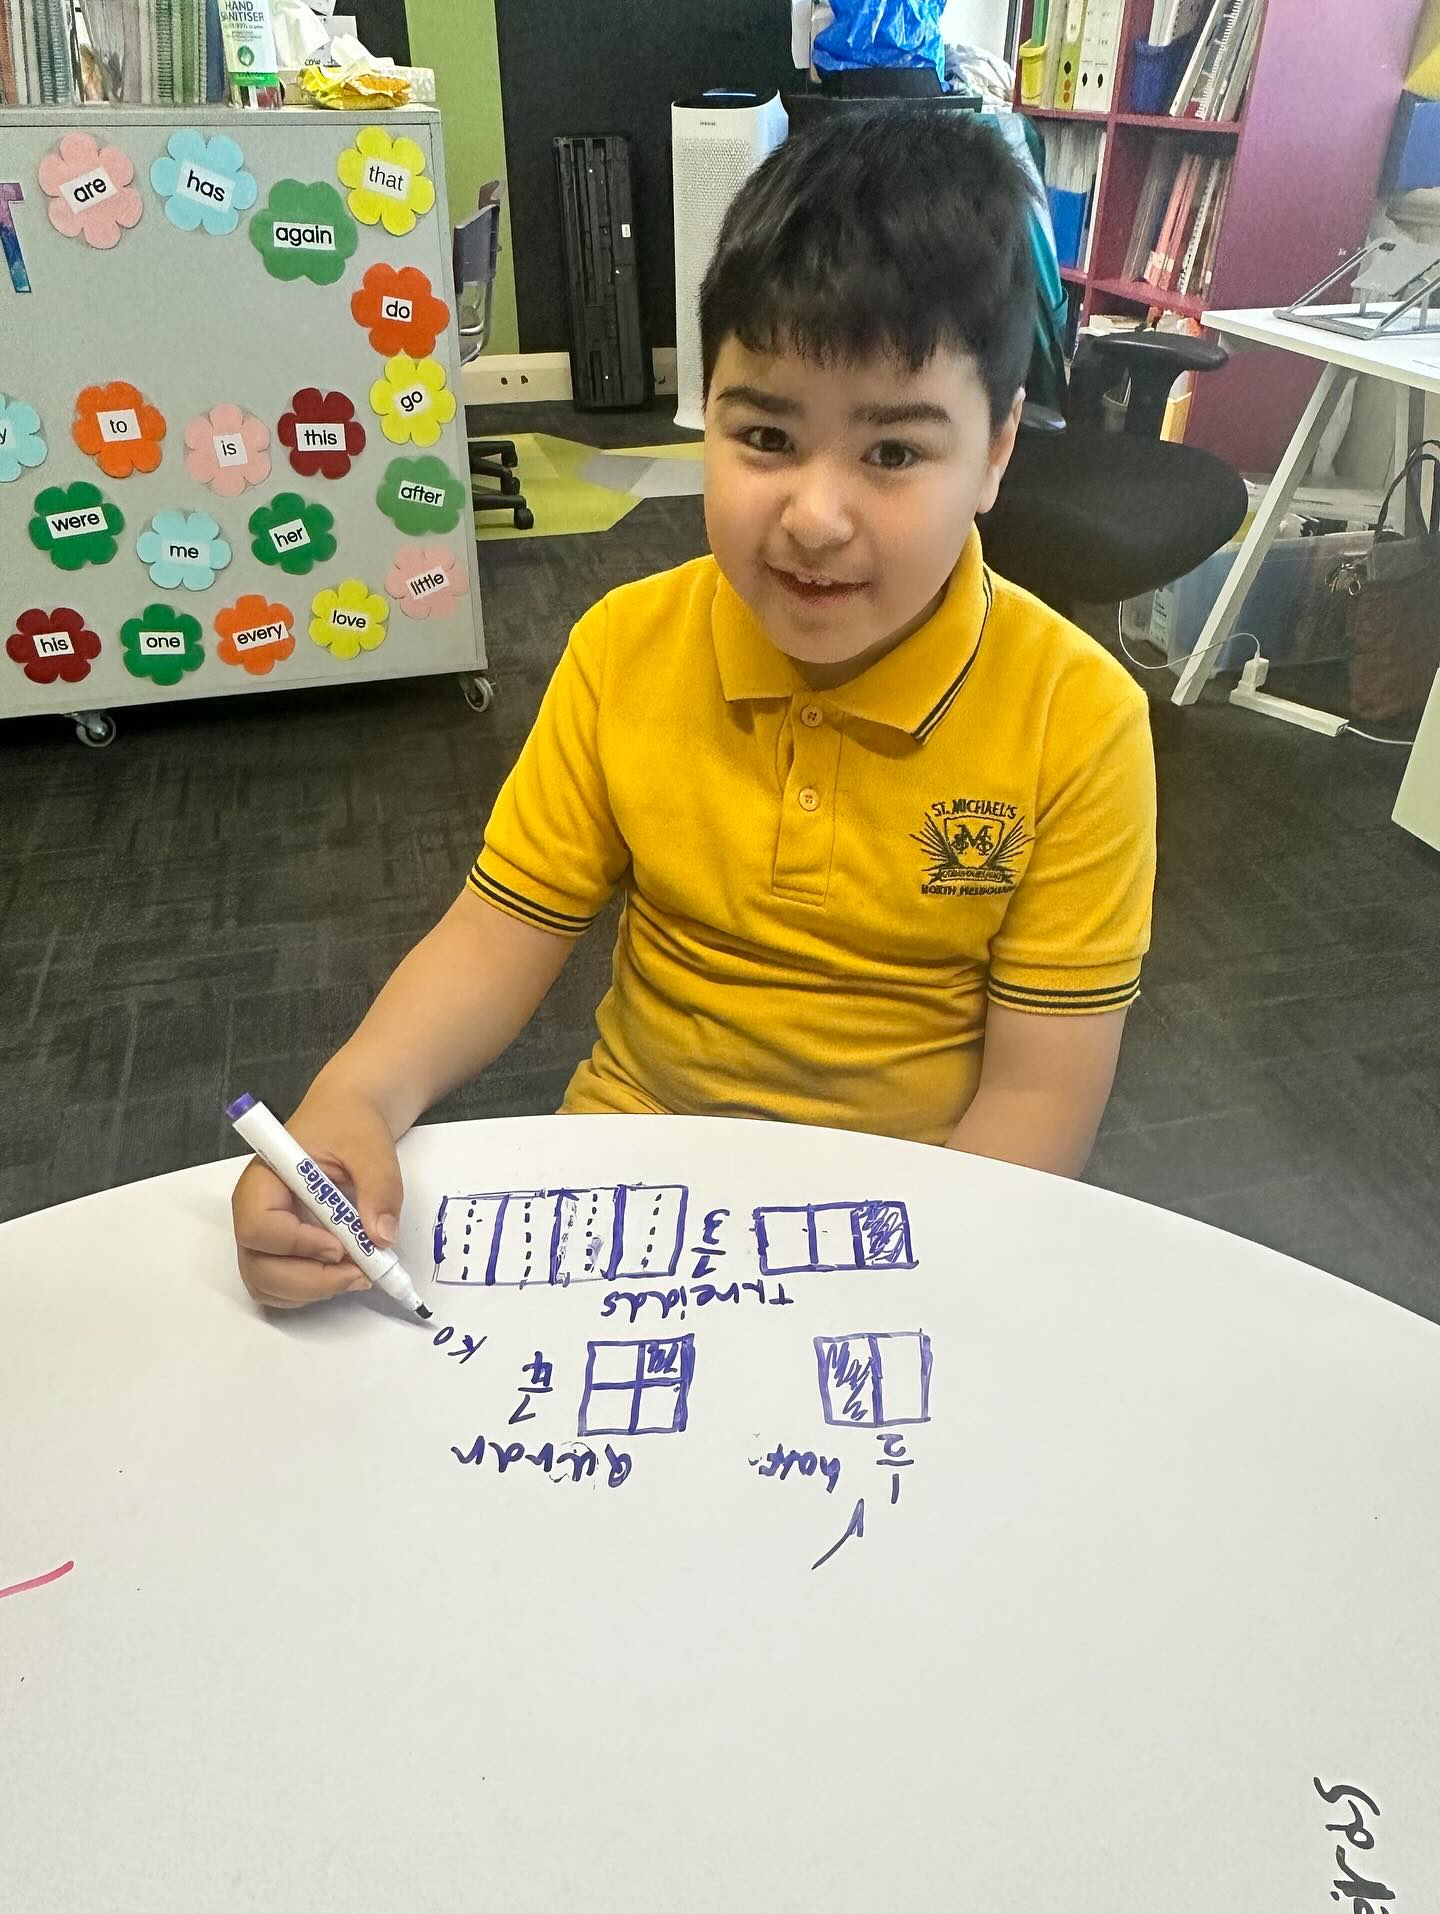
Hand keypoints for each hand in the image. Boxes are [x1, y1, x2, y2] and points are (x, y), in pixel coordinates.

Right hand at [231, 1090, 403, 1308]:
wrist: (348, 1118)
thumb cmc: (349, 1123)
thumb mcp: (371, 1146)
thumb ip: (379, 1187)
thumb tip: (382, 1237)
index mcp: (264, 1178)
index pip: (258, 1225)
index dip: (297, 1244)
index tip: (341, 1246)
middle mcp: (254, 1211)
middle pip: (259, 1266)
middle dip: (310, 1280)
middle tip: (361, 1273)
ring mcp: (265, 1235)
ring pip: (268, 1284)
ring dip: (313, 1291)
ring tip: (358, 1274)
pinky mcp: (280, 1249)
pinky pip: (280, 1287)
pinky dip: (311, 1292)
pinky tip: (344, 1274)